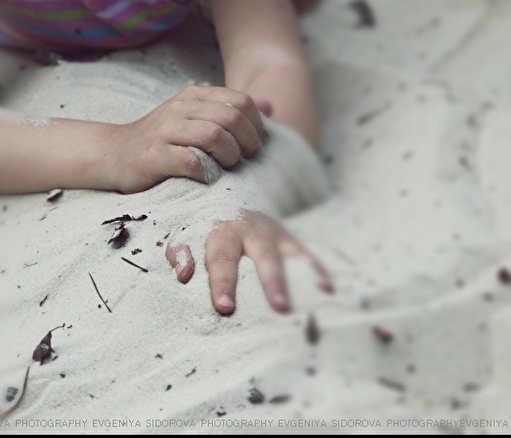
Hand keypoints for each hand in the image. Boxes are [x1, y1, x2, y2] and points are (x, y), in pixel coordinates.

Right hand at [108, 86, 272, 192]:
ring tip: (226, 167)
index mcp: (193, 96)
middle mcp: (179, 108)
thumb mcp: (195, 119)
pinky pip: (190, 161)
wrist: (114, 155)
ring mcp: (165, 130)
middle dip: (246, 142)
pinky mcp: (153, 156)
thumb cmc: (162, 142)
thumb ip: (230, 112)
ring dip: (228, 155)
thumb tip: (270, 107)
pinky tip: (206, 178)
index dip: (256, 125)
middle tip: (243, 159)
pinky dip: (206, 172)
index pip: (241, 101)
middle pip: (231, 117)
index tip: (253, 146)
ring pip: (214, 134)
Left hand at [165, 209, 332, 313]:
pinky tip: (330, 290)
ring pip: (294, 255)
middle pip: (264, 257)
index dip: (223, 282)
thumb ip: (179, 252)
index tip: (224, 306)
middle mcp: (253, 232)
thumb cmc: (205, 232)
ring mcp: (277, 236)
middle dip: (272, 282)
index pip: (222, 258)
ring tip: (320, 296)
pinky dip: (321, 271)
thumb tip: (183, 275)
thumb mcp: (186, 236)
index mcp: (223, 231)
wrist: (230, 203)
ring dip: (306, 275)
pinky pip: (310, 257)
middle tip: (279, 308)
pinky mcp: (293, 242)